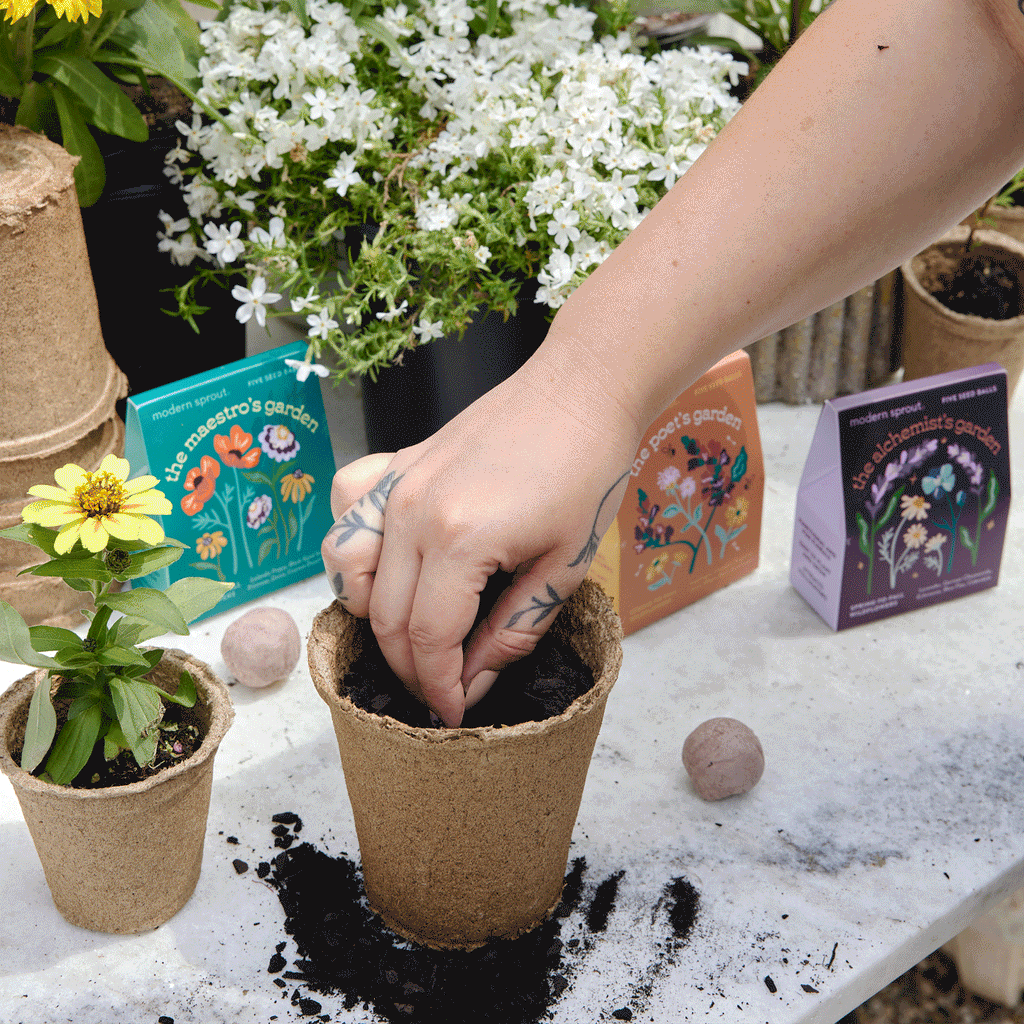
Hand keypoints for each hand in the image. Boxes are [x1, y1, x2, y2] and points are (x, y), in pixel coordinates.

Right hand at [320, 353, 637, 725]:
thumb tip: (474, 681)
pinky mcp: (397, 464)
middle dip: (411, 667)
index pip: (428, 638)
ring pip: (349, 570)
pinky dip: (354, 546)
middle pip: (386, 617)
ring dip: (374, 615)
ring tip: (415, 632)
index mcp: (459, 540)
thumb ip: (512, 631)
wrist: (579, 390)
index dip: (439, 687)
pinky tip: (387, 560)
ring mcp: (397, 483)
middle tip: (443, 688)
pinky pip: (348, 510)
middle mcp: (412, 512)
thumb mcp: (563, 566)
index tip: (454, 713)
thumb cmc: (587, 472)